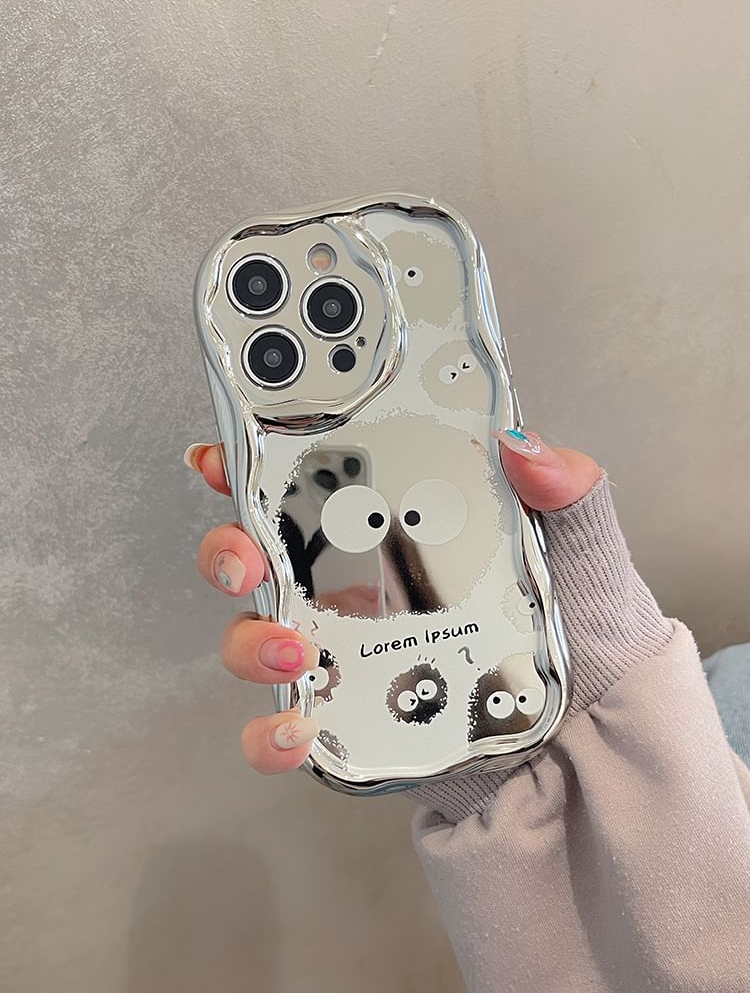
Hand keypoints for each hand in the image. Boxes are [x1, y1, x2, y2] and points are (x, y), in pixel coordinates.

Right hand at [184, 430, 600, 774]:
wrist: (592, 740)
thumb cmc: (581, 634)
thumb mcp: (580, 551)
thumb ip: (564, 492)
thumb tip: (523, 445)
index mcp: (398, 529)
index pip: (309, 485)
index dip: (253, 465)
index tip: (224, 455)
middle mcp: (358, 588)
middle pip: (258, 558)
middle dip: (227, 550)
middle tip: (246, 556)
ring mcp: (348, 654)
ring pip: (256, 639)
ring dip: (249, 641)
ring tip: (296, 650)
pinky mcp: (352, 721)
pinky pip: (285, 728)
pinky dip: (271, 735)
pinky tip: (299, 729)